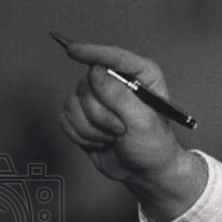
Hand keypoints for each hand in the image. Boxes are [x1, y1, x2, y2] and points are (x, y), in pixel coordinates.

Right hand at [59, 43, 205, 221]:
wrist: (145, 171)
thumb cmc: (154, 145)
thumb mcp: (142, 120)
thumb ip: (119, 96)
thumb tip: (95, 72)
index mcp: (142, 76)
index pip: (114, 57)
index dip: (92, 52)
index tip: (73, 50)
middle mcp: (118, 81)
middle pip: (88, 84)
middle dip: (101, 114)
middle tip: (121, 130)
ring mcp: (98, 97)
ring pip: (74, 102)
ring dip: (92, 127)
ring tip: (114, 137)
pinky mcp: (83, 113)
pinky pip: (66, 116)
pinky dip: (81, 134)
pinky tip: (100, 141)